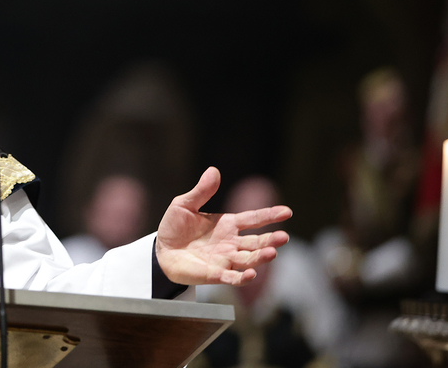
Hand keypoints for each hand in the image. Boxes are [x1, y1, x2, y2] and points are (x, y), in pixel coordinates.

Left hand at [155, 167, 291, 285]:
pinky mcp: (214, 274)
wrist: (160, 250)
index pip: (253, 219)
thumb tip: (213, 171)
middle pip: (256, 242)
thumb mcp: (184, 205)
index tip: (287, 212)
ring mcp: (224, 259)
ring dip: (260, 257)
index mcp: (227, 224)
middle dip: (271, 240)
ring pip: (248, 260)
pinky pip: (232, 277)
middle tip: (283, 237)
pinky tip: (251, 274)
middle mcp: (231, 243)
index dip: (270, 215)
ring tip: (272, 253)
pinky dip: (242, 277)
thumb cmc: (174, 227)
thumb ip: (201, 191)